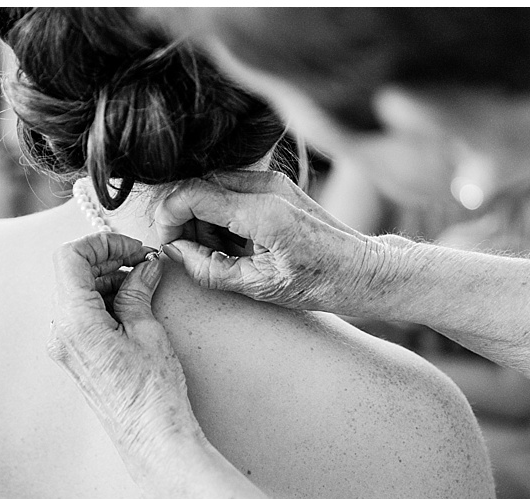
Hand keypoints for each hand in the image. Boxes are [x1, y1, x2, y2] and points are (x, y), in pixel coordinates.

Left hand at [47, 232, 201, 454]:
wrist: (150, 438)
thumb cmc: (151, 394)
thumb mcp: (147, 331)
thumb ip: (138, 291)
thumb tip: (144, 266)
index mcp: (74, 321)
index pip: (70, 258)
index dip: (101, 244)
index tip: (130, 246)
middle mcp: (60, 332)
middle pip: (71, 274)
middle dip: (106, 259)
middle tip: (142, 260)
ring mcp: (64, 346)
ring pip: (76, 293)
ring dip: (106, 278)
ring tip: (143, 281)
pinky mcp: (75, 356)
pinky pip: (81, 314)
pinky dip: (103, 299)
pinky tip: (132, 301)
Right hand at [154, 171, 377, 314]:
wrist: (361, 269)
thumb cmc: (318, 282)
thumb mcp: (259, 286)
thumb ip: (209, 269)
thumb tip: (174, 253)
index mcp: (261, 211)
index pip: (190, 194)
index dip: (168, 219)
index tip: (168, 245)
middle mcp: (265, 186)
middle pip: (197, 185)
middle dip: (183, 218)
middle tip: (191, 253)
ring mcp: (272, 181)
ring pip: (211, 185)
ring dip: (201, 216)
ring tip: (217, 252)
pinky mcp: (276, 184)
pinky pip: (231, 189)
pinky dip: (220, 213)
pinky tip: (234, 242)